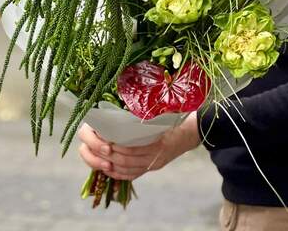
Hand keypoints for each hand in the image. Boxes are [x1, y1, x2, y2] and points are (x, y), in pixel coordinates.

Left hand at [78, 111, 200, 180]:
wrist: (192, 132)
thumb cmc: (176, 119)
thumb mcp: (163, 115)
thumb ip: (145, 117)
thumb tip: (121, 112)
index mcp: (158, 142)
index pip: (131, 148)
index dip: (115, 144)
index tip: (103, 135)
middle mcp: (155, 157)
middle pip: (126, 160)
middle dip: (107, 154)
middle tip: (94, 144)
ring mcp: (154, 164)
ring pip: (126, 170)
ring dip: (109, 164)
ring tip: (96, 154)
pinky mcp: (152, 167)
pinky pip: (132, 175)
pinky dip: (117, 173)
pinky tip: (107, 167)